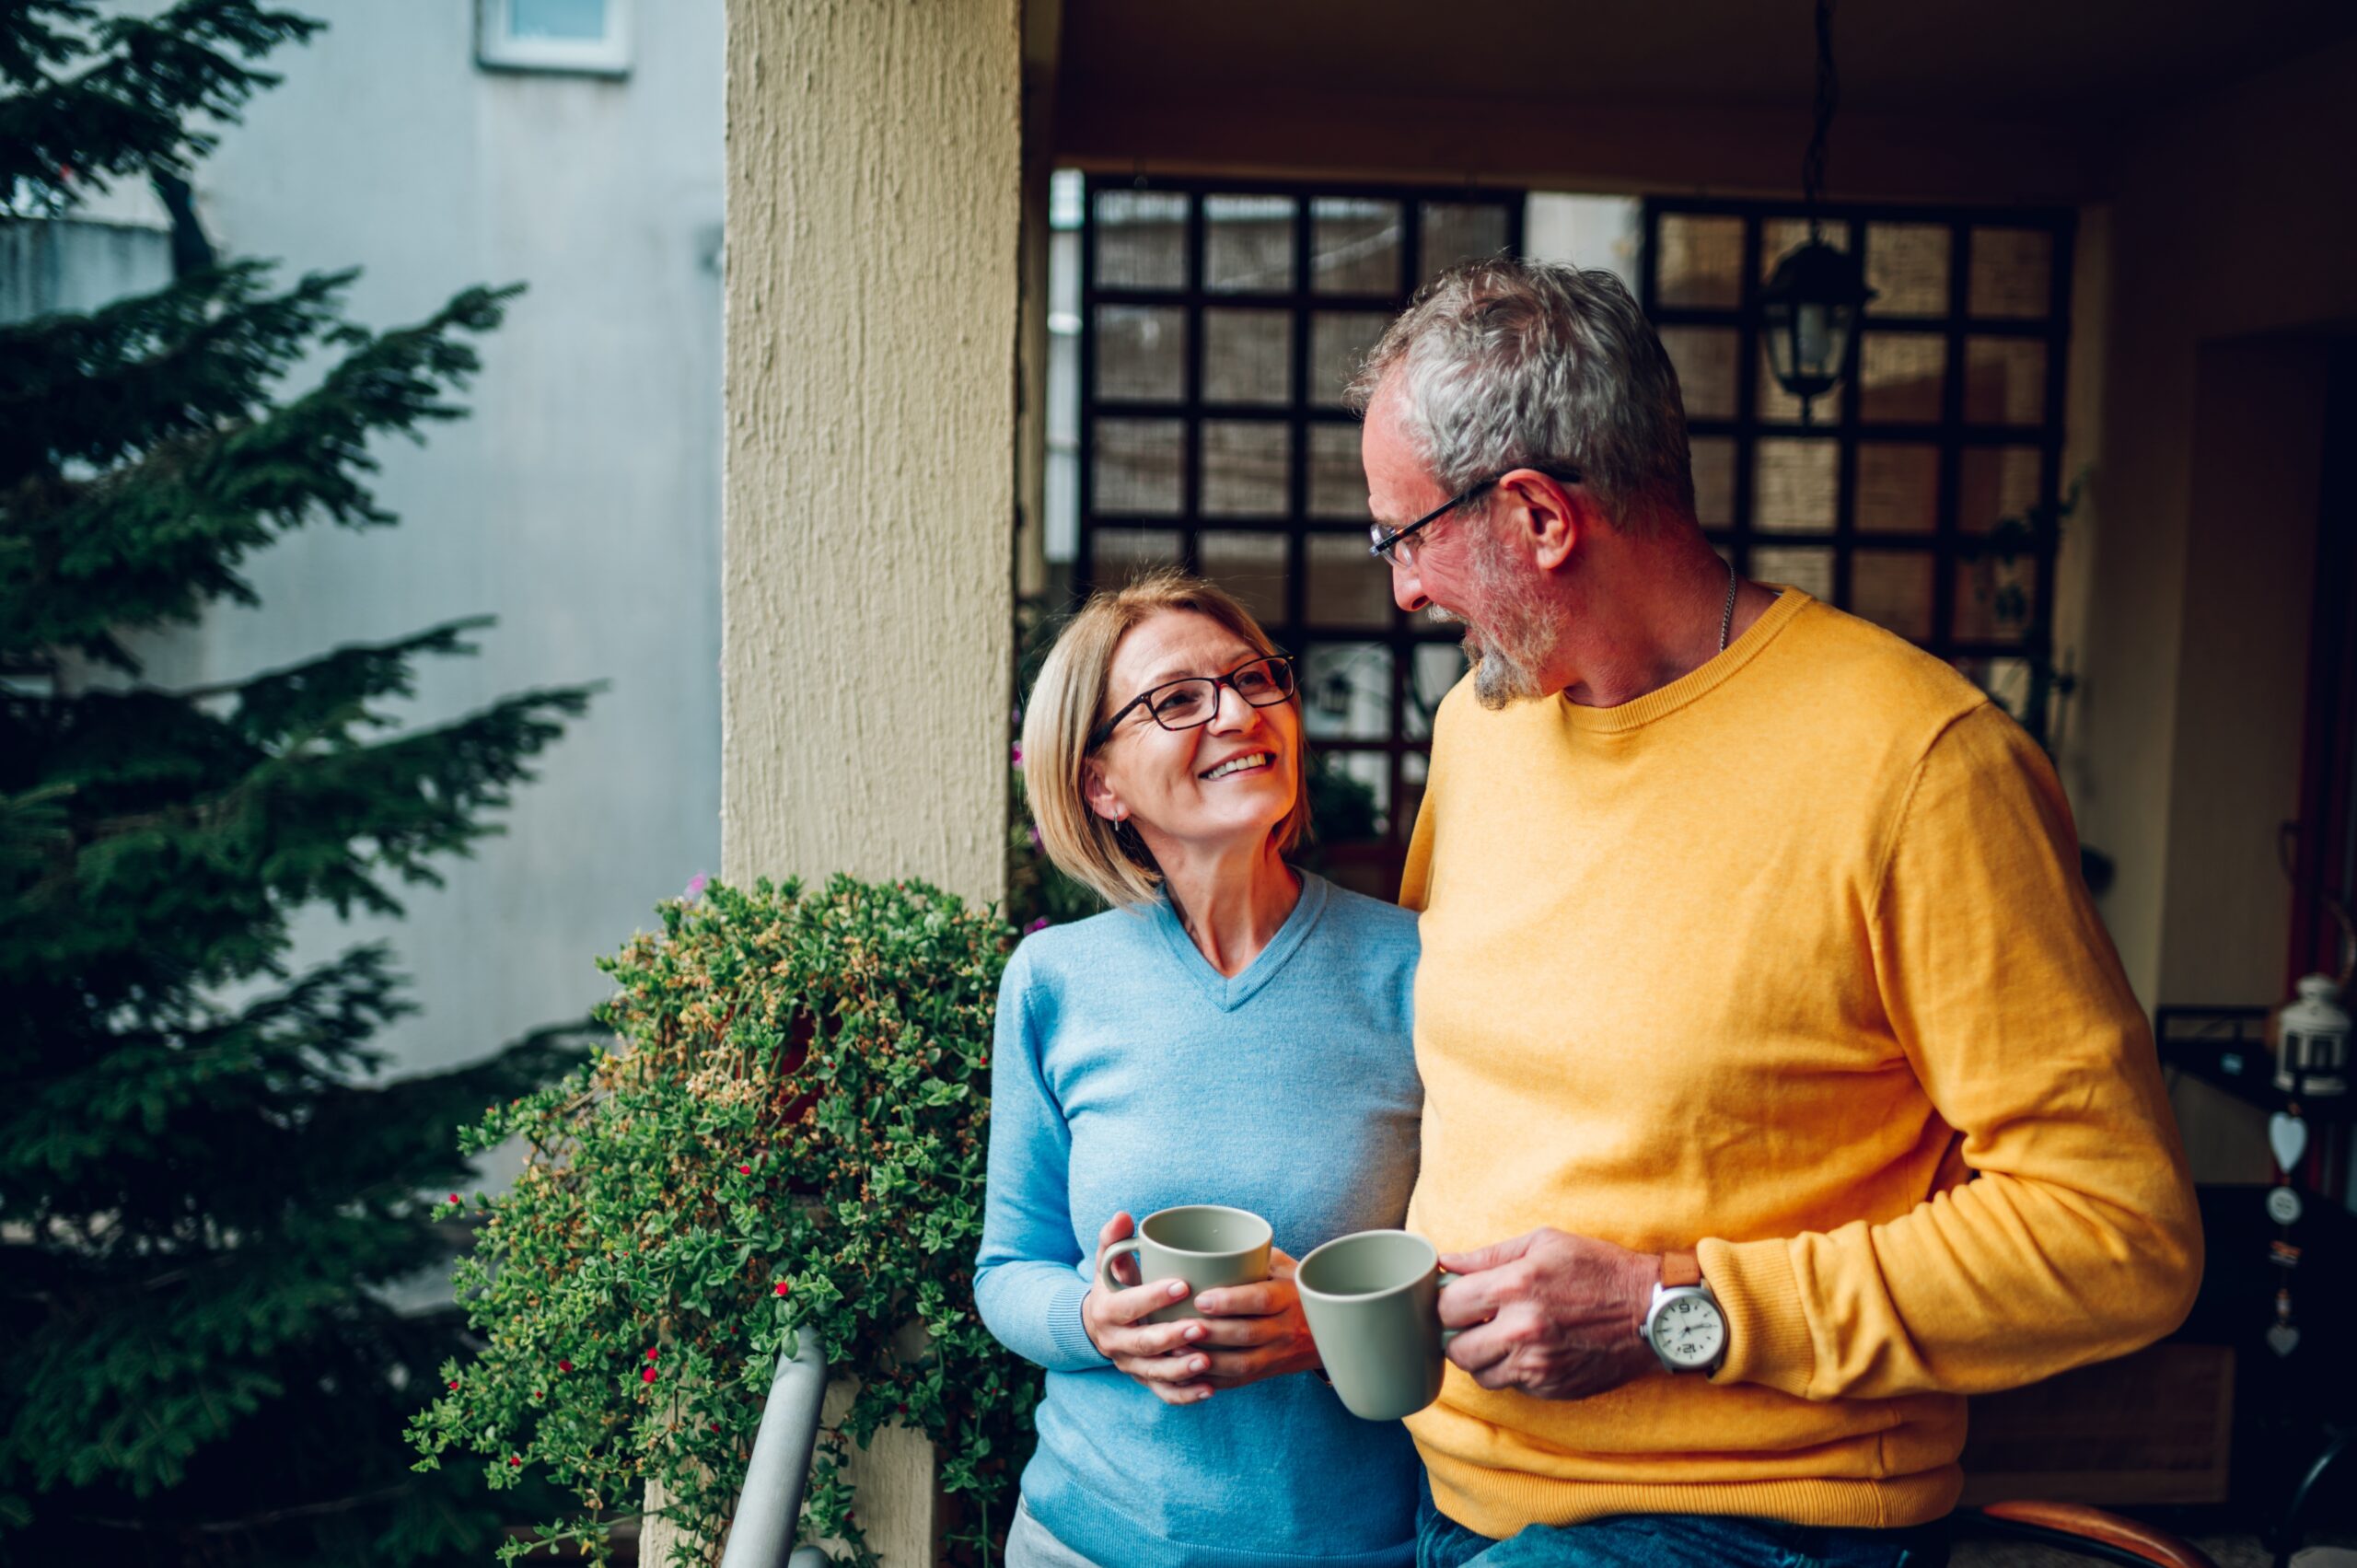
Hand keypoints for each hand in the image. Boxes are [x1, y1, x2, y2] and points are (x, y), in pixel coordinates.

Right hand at [1081, 1212, 1216, 1404]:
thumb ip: (1114, 1240)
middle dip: (1172, 1336)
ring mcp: (1130, 1365)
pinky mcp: (1144, 1380)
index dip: (1152, 1298)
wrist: (1098, 1325)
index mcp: (1107, 1312)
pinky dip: (1186, 1395)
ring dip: (1181, 1368)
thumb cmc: (1115, 1287)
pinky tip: (1210, 1388)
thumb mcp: (1108, 1263)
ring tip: (1207, 1360)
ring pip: (1154, 1373)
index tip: (1182, 1285)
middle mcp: (1115, 1343)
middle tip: (1201, 1326)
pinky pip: (1164, 1393)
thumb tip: (1123, 1216)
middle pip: (1142, 1344)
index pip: (1127, 1306)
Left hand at [1187, 1246, 1319, 1389]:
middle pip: (1246, 1333)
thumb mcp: (1285, 1267)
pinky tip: (1189, 1374)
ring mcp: (1278, 1354)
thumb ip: (1255, 1258)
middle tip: (1179, 1325)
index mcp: (1288, 1297)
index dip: (1230, 1301)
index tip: (1201, 1299)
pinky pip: (1239, 1381)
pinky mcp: (1269, 1371)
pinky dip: (1213, 1381)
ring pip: (1241, 1363)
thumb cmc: (1297, 1289)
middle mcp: (1286, 1328)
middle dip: (1211, 1332)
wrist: (1331, 1329)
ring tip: (1177, 1351)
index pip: (1260, 1300)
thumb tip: (1213, 1248)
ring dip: (1207, 1360)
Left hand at [1438, 1227, 1659, 1400]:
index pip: (1446, 1308)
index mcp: (1514, 1287)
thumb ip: (1489, 1255)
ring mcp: (1537, 1365)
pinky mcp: (1553, 1388)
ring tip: (1503, 1337)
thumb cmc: (1599, 1269)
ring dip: (1484, 1358)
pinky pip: (1513, 1386)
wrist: (1650, 1310)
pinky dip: (1514, 1371)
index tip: (1457, 1301)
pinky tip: (1532, 1350)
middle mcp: (1521, 1330)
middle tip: (1475, 1323)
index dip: (1446, 1304)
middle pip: (1456, 1350)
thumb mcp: (1544, 1243)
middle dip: (1459, 1335)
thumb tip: (1448, 1262)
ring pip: (1481, 1375)